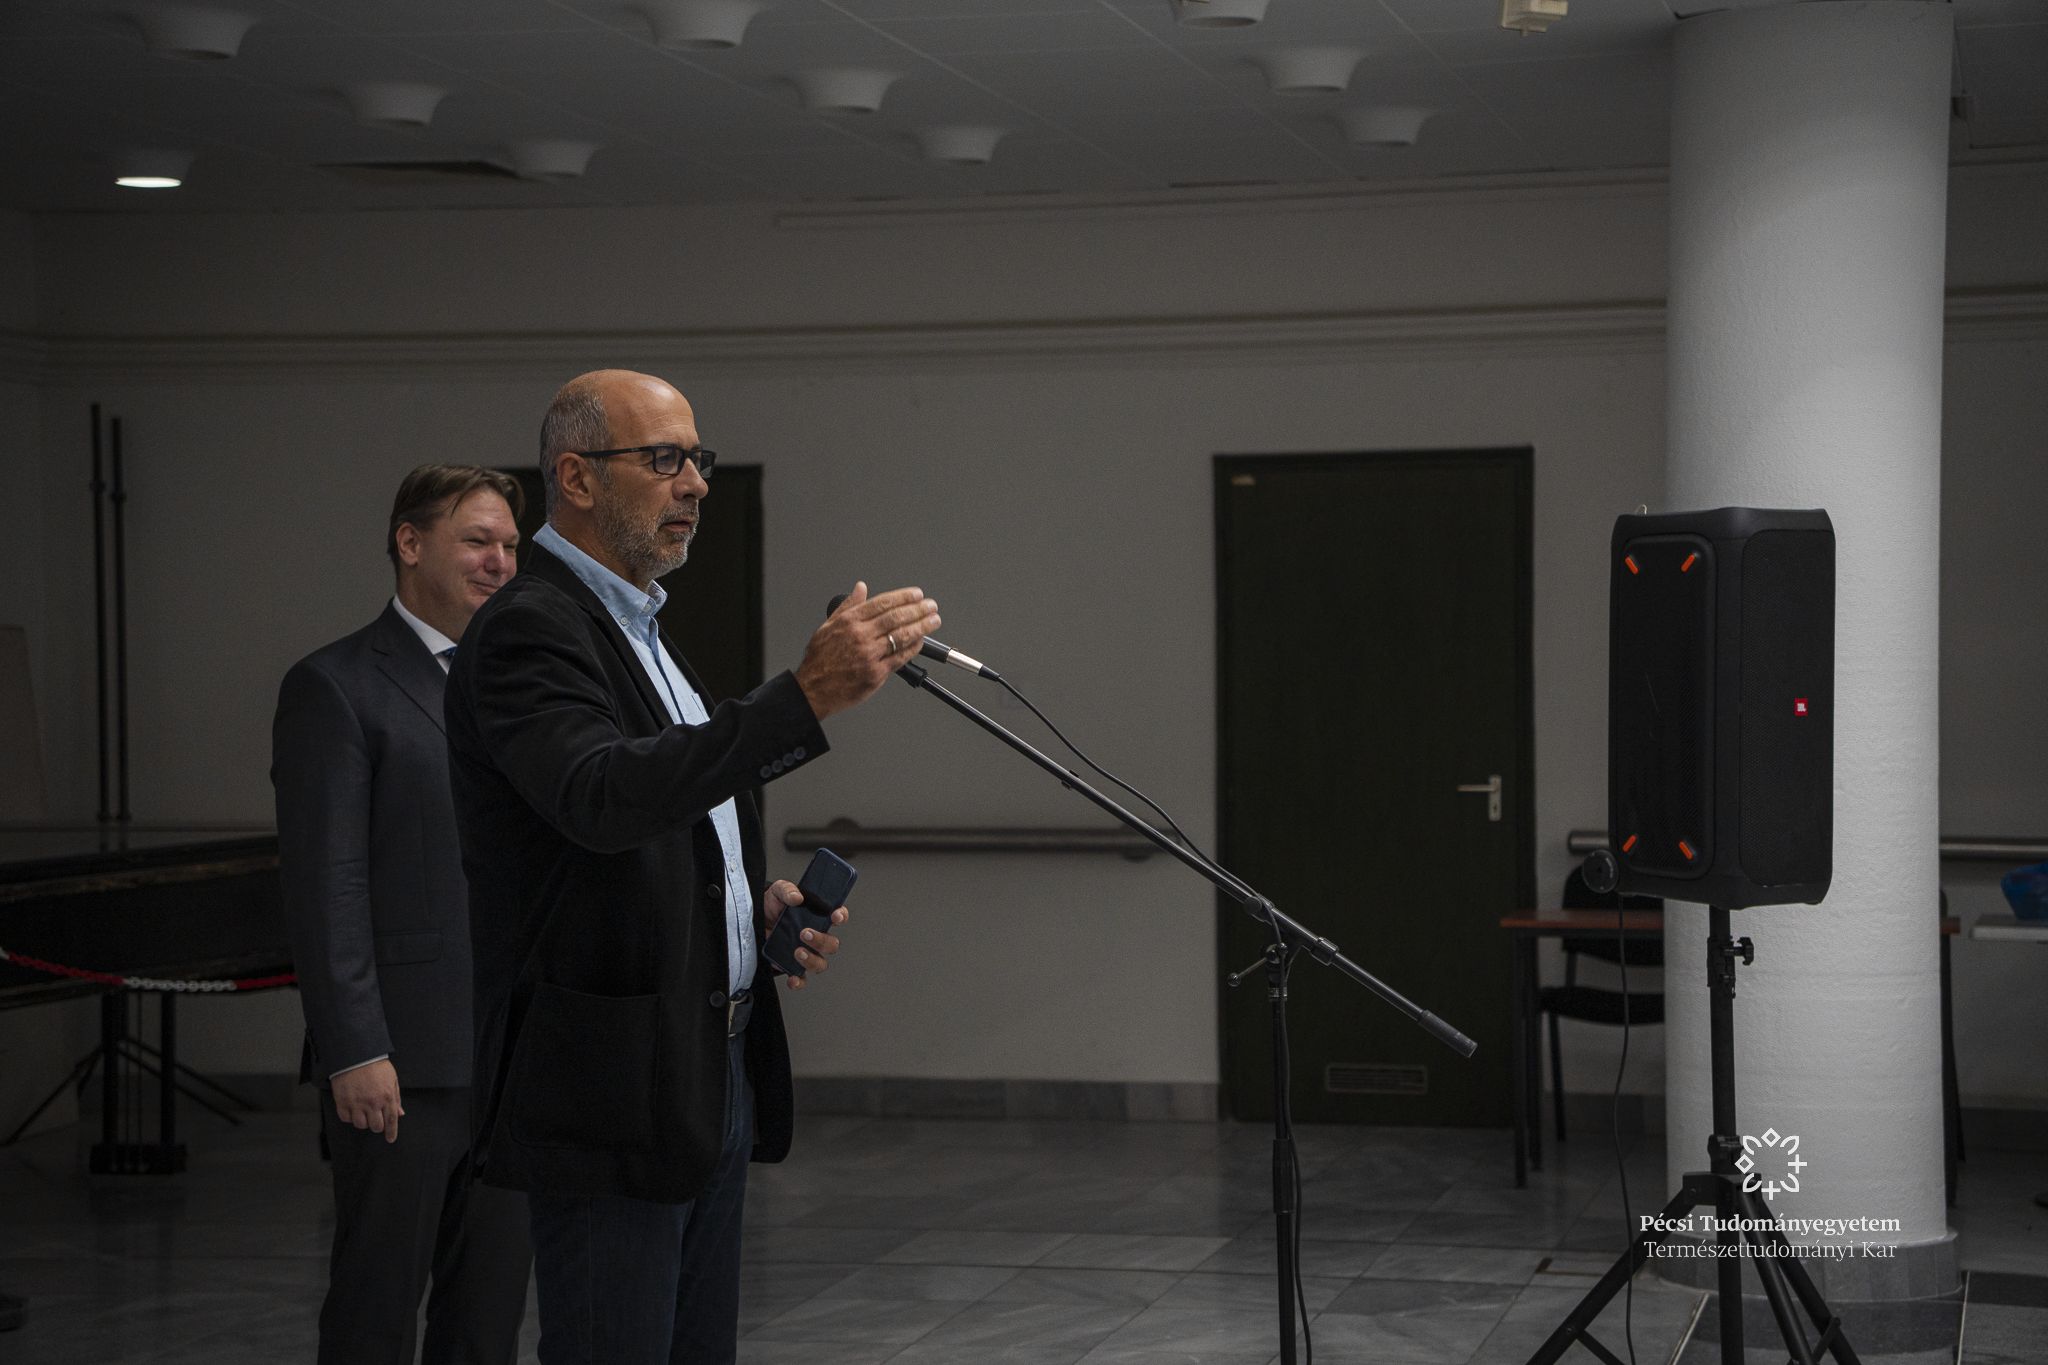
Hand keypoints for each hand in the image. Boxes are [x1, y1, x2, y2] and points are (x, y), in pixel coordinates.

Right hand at [332, 1059, 403, 1143]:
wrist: (355, 1055)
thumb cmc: (375, 1065)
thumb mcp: (392, 1079)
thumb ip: (396, 1098)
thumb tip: (400, 1113)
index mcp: (387, 1097)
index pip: (391, 1120)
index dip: (391, 1132)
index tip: (390, 1139)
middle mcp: (372, 1103)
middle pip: (376, 1126)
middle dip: (377, 1125)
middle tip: (375, 1118)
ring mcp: (357, 1104)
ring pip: (360, 1125)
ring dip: (363, 1121)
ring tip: (363, 1111)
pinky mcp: (342, 1102)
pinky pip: (346, 1119)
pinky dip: (349, 1117)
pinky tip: (352, 1108)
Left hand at [764, 879, 848, 990]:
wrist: (754, 920)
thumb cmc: (772, 906)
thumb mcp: (777, 892)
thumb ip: (787, 890)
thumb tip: (797, 896)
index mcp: (818, 916)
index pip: (838, 916)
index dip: (841, 916)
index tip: (835, 915)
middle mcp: (816, 936)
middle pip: (831, 944)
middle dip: (821, 941)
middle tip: (805, 933)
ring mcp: (806, 952)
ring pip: (820, 963)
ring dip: (812, 960)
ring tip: (797, 952)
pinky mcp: (792, 965)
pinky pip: (802, 979)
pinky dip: (799, 981)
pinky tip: (792, 977)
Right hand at [794, 582, 939, 720]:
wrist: (814, 689)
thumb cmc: (820, 659)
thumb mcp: (828, 625)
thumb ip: (848, 606)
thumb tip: (861, 588)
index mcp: (849, 622)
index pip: (883, 603)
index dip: (903, 597)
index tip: (917, 594)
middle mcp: (860, 636)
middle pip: (896, 617)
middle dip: (918, 610)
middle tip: (931, 606)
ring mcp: (869, 655)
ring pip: (901, 636)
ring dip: (921, 627)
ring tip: (933, 621)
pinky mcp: (876, 673)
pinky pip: (900, 658)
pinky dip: (913, 648)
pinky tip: (921, 642)